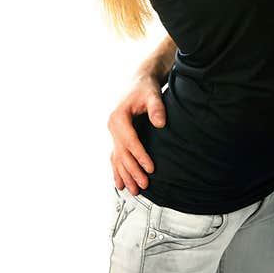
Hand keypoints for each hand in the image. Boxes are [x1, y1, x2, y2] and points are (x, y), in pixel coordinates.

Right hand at [107, 73, 164, 194]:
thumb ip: (156, 108)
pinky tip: (120, 184)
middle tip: (144, 185)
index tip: (150, 168)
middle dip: (133, 171)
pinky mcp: (118, 136)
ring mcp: (113, 133)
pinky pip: (116, 156)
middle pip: (122, 153)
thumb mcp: (152, 94)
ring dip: (125, 175)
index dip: (139, 156)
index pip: (129, 141)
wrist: (140, 81)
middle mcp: (112, 126)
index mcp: (118, 117)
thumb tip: (160, 123)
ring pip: (118, 158)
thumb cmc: (146, 88)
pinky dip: (118, 171)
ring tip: (134, 191)